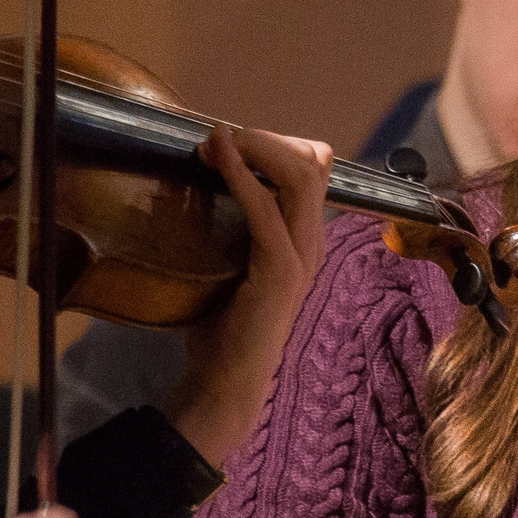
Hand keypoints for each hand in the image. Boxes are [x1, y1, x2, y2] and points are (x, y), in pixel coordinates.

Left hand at [167, 125, 333, 465]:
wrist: (227, 380)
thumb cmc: (223, 328)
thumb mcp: (233, 265)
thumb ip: (234, 230)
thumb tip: (203, 186)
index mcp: (305, 241)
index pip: (313, 171)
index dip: (277, 145)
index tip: (230, 142)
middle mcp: (313, 244)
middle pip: (312, 164)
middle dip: (266, 139)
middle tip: (221, 136)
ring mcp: (301, 256)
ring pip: (299, 176)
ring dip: (257, 148)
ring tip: (219, 140)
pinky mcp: (280, 269)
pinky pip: (265, 207)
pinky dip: (241, 174)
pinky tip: (219, 158)